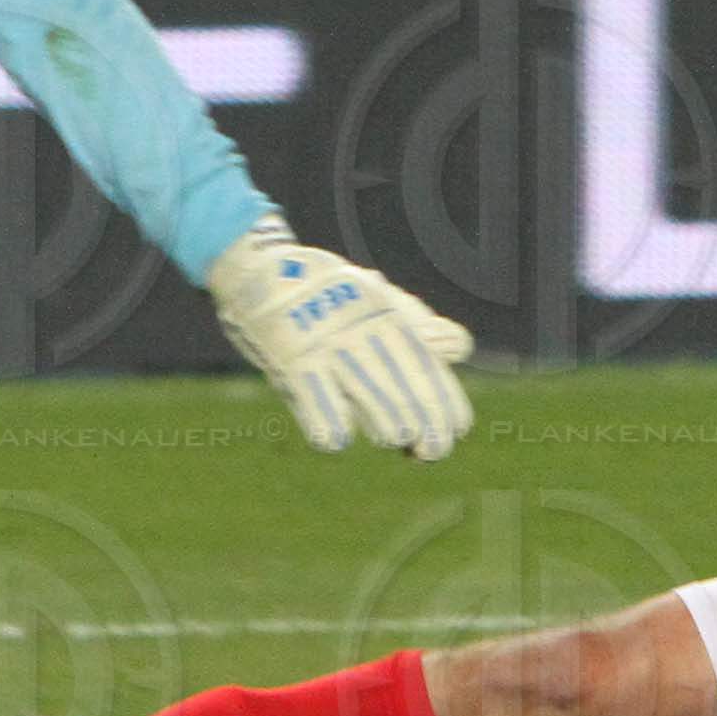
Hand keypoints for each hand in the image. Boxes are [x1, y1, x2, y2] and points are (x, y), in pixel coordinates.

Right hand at [206, 225, 475, 462]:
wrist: (255, 265)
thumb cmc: (322, 288)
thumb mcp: (374, 294)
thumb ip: (416, 322)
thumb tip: (460, 347)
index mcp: (383, 312)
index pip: (425, 363)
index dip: (445, 399)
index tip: (457, 429)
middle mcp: (360, 327)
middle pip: (404, 385)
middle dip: (425, 425)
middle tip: (431, 451)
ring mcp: (324, 342)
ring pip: (370, 396)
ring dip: (388, 426)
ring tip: (396, 439)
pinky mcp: (288, 357)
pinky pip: (316, 400)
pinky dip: (329, 424)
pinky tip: (336, 438)